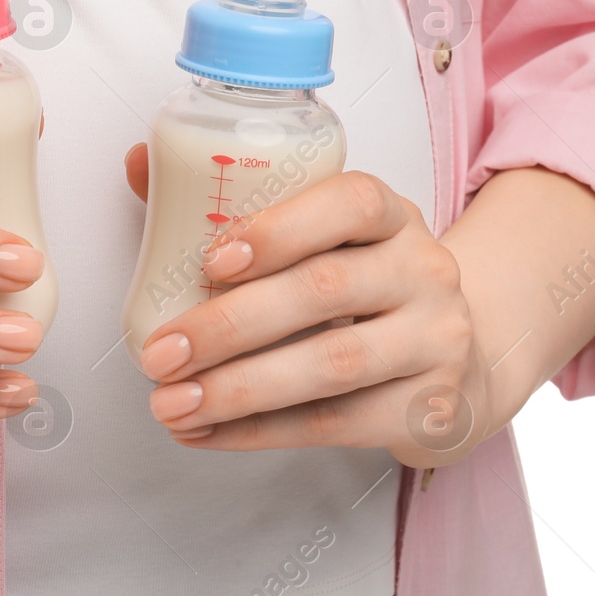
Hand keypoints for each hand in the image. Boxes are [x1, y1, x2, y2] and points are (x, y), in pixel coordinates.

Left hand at [123, 145, 489, 467]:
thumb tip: (139, 164)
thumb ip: (238, 205)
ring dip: (238, 388)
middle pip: (326, 290)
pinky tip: (209, 432)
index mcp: (392, 215)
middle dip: (230, 325)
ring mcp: (433, 341)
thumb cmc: (367, 290)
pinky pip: (335, 423)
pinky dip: (260, 432)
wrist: (455, 365)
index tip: (212, 260)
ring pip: (331, 365)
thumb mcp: (326, 239)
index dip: (280, 229)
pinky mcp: (426, 408)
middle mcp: (422, 271)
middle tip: (162, 353)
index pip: (351, 204)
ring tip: (173, 403)